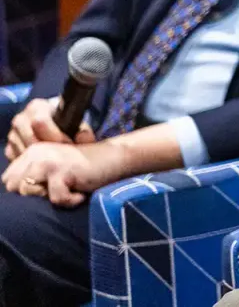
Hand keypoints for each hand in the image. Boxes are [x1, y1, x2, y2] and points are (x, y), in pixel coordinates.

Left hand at [1, 140, 128, 207]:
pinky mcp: (62, 170)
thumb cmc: (84, 169)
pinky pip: (55, 199)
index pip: (8, 179)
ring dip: (50, 197)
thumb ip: (32, 176)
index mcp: (31, 151)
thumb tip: (15, 197)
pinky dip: (70, 201)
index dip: (25, 190)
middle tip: (59, 188)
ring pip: (28, 193)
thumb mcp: (53, 169)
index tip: (49, 187)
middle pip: (14, 187)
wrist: (114, 158)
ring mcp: (48, 160)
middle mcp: (36, 153)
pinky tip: (81, 194)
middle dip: (34, 195)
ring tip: (69, 190)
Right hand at [5, 97, 94, 161]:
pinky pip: (16, 159)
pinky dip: (30, 164)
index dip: (55, 135)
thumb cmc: (66, 123)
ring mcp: (13, 134)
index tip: (68, 143)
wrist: (54, 125)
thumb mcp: (76, 122)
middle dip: (47, 148)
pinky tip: (43, 164)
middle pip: (29, 137)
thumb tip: (83, 137)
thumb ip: (84, 130)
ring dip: (38, 157)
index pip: (40, 122)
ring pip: (22, 149)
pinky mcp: (10, 148)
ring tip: (54, 160)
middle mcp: (21, 118)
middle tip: (60, 155)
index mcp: (37, 107)